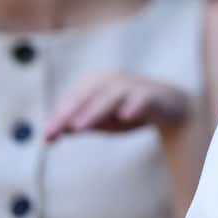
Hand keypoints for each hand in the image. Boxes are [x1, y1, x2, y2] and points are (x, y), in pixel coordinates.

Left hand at [44, 72, 190, 141]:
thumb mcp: (101, 120)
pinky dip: (133, 106)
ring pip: (111, 96)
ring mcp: (134, 86)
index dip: (59, 117)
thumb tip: (55, 131)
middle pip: (88, 95)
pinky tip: (125, 116)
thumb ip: (80, 124)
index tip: (47, 137)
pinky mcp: (153, 95)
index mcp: (96, 84)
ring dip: (95, 111)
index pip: (73, 100)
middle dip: (71, 113)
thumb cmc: (129, 111)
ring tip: (80, 127)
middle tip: (58, 131)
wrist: (169, 107)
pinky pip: (142, 99)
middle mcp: (113, 80)